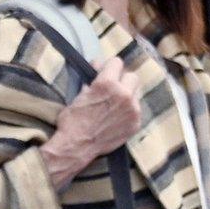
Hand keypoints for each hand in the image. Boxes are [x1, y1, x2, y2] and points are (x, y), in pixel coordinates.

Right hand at [40, 57, 141, 188]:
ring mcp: (132, 110)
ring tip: (116, 104)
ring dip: (128, 95)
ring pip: (136, 93)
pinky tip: (117, 117)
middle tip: (113, 88)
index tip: (105, 72)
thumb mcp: (79, 94)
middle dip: (122, 79)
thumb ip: (93, 79)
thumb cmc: (73, 119)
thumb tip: (98, 65)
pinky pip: (136, 110)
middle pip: (132, 76)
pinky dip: (129, 111)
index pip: (117, 62)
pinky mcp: (136, 123)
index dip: (109, 67)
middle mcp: (123, 94)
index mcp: (107, 83)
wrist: (77, 146)